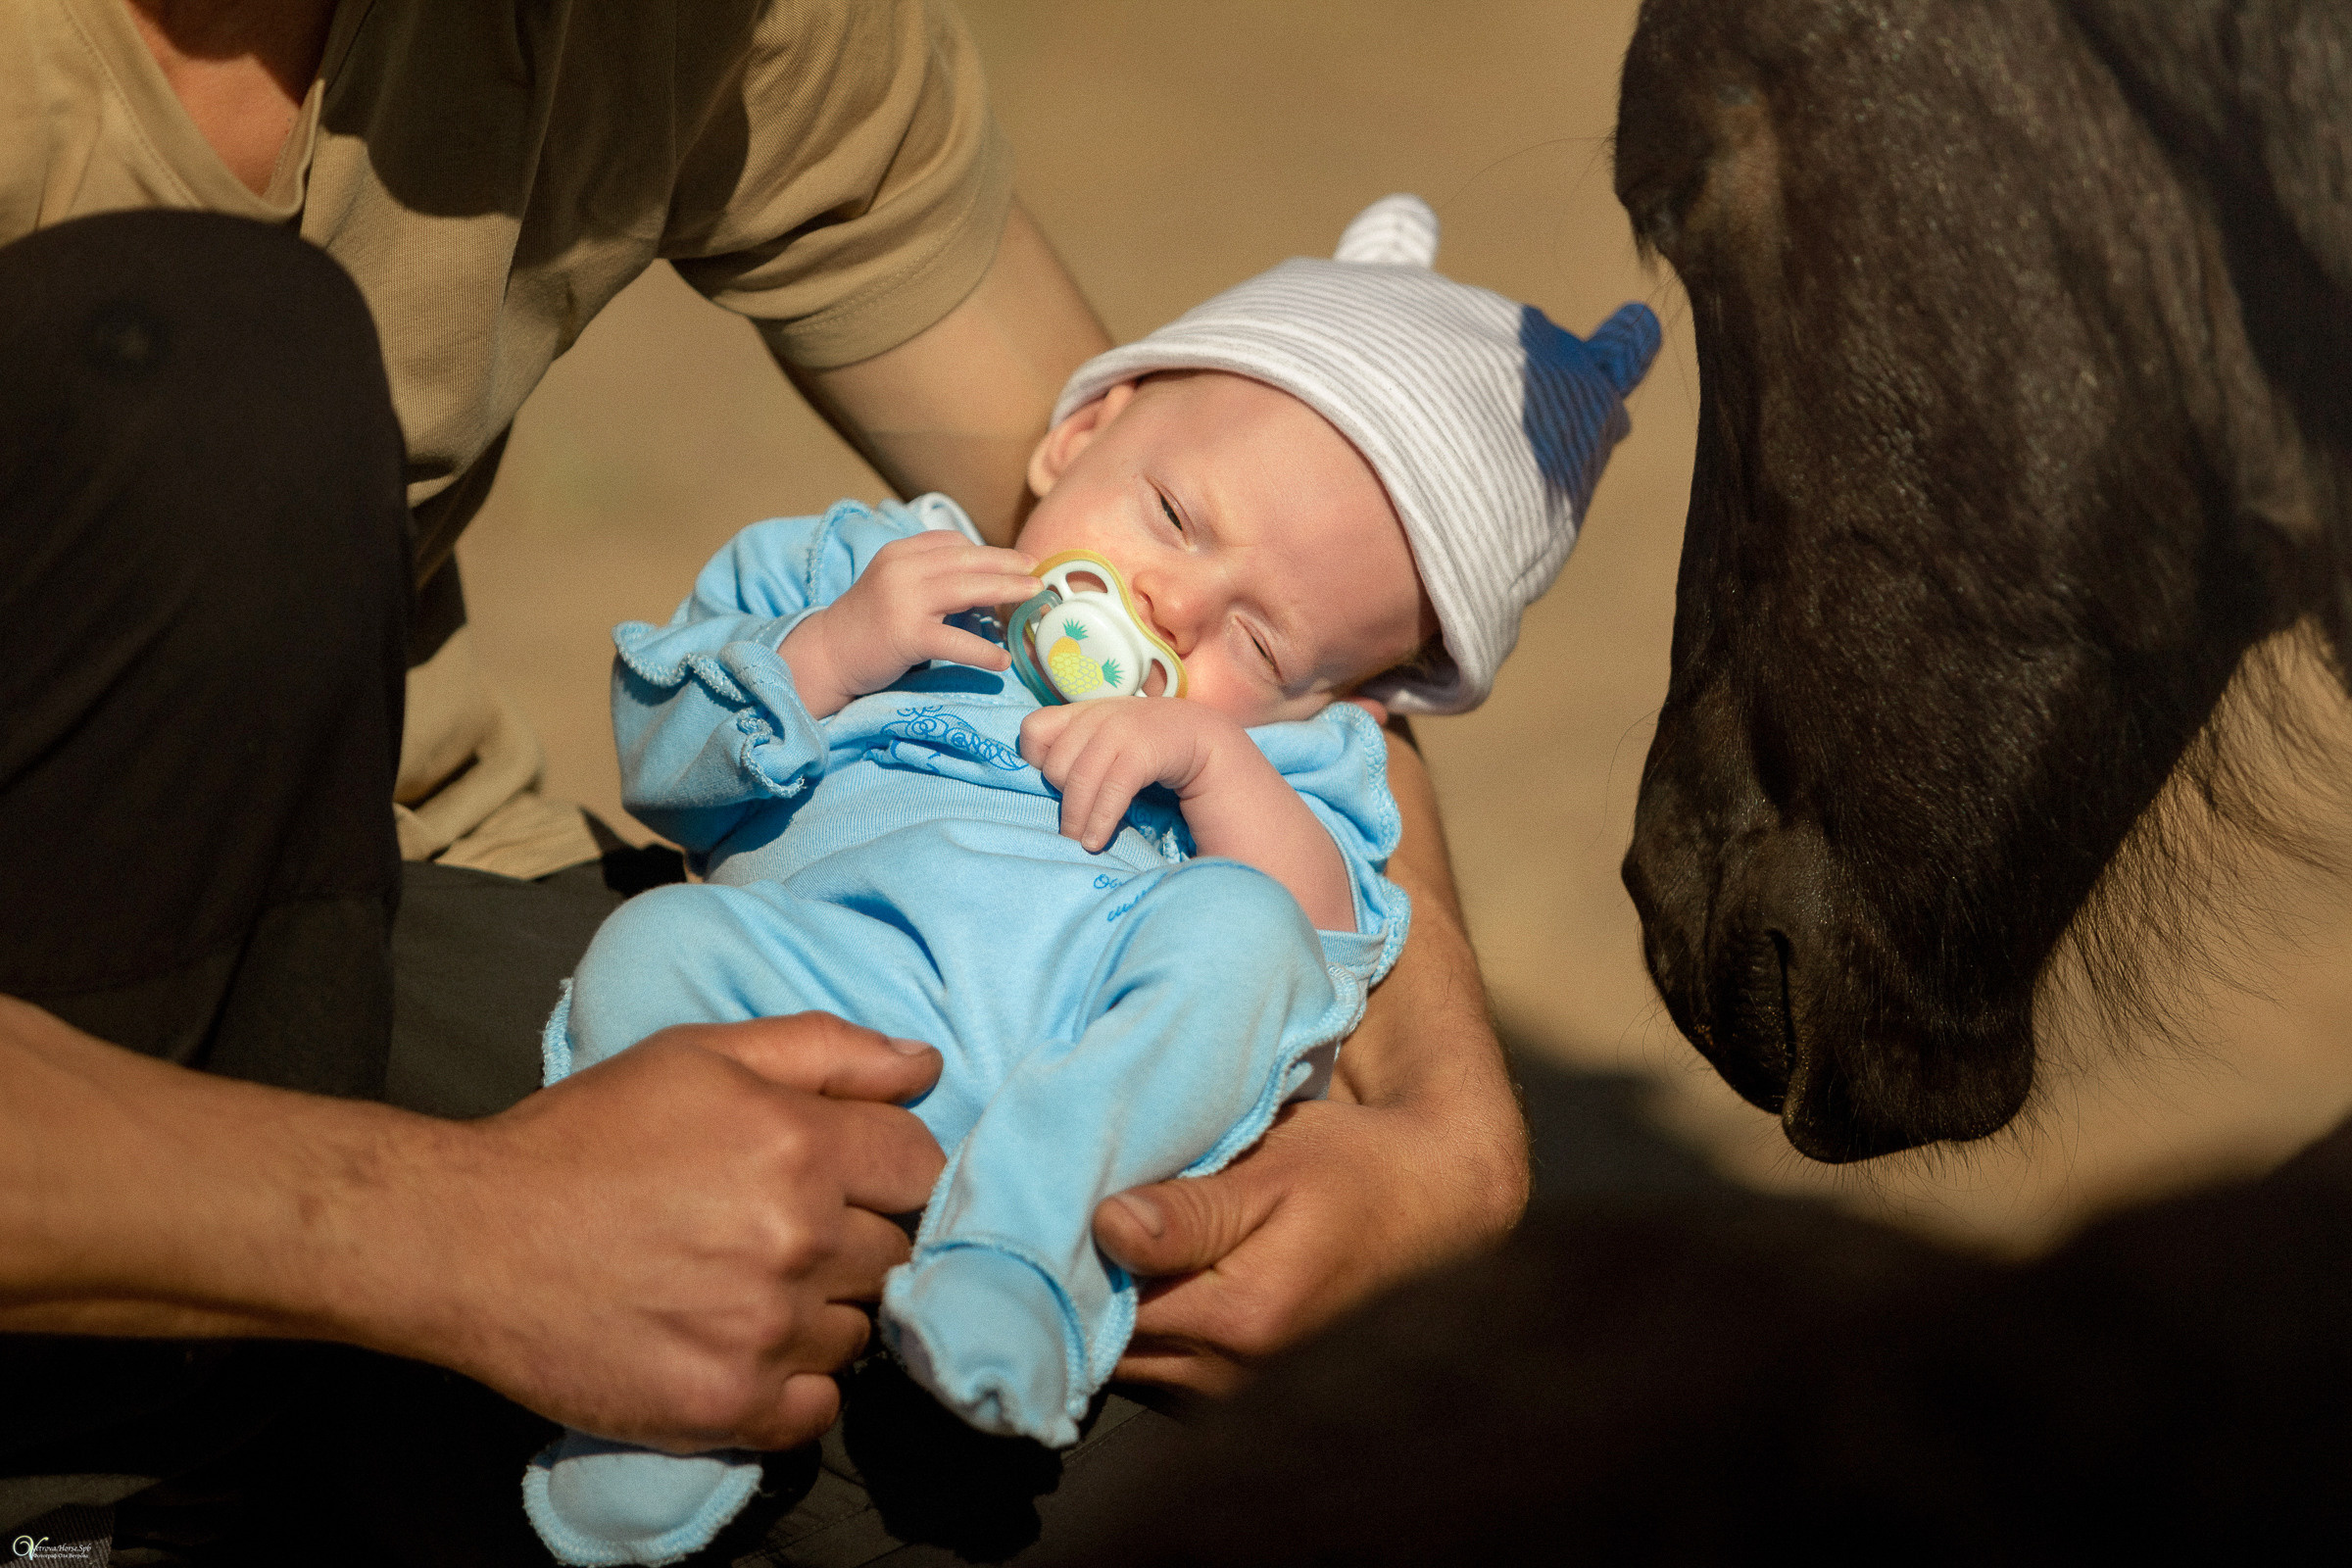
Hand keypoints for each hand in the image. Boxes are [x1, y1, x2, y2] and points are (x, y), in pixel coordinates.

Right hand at [417, 1013, 945, 1451]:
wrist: (467, 1239)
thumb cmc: (584, 1135)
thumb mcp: (699, 1055)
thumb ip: (825, 1050)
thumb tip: (923, 1064)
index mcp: (800, 1144)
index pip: (920, 1166)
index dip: (887, 1168)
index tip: (843, 1176)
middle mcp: (796, 1240)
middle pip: (894, 1250)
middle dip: (851, 1237)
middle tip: (777, 1230)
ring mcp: (765, 1330)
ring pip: (858, 1330)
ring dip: (822, 1312)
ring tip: (747, 1287)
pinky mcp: (727, 1405)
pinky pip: (819, 1408)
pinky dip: (794, 1385)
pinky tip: (742, 1348)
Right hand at [780, 532, 1037, 716]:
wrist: (828, 653)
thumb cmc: (868, 622)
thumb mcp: (894, 583)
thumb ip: (930, 574)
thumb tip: (983, 578)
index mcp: (900, 552)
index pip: (953, 542)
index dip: (989, 551)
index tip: (1016, 561)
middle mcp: (902, 569)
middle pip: (967, 561)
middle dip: (1007, 565)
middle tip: (1037, 572)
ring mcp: (903, 601)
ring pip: (967, 590)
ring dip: (1006, 592)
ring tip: (1032, 597)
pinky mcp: (906, 635)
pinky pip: (955, 640)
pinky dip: (983, 651)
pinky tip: (1002, 660)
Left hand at [1019, 697, 1247, 850]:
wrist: (1203, 739)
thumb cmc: (1146, 748)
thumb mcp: (1106, 741)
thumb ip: (1077, 750)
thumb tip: (1037, 785)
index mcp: (1082, 711)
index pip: (1033, 730)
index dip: (1035, 762)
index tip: (1053, 787)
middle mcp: (1097, 714)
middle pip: (1055, 765)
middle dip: (1060, 800)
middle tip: (1072, 823)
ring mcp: (1121, 728)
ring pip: (1078, 780)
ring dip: (1076, 820)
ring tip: (1078, 843)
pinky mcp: (1142, 749)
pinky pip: (1111, 789)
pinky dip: (1100, 820)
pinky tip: (1096, 841)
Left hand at [1090, 727, 1529, 1393]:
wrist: (1429, 1210)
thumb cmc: (1352, 1173)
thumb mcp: (1275, 1167)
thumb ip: (1190, 1207)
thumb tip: (1104, 1225)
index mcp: (1238, 1321)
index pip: (1097, 1306)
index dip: (1046, 1257)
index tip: (1012, 1211)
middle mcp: (1228, 1377)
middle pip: (1096, 1340)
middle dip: (1058, 1282)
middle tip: (1028, 1213)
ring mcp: (1228, 1392)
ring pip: (1115, 1354)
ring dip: (1088, 1301)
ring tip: (1069, 1231)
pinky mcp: (1226, 1386)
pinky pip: (1145, 1359)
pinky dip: (1122, 1317)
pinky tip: (1116, 1265)